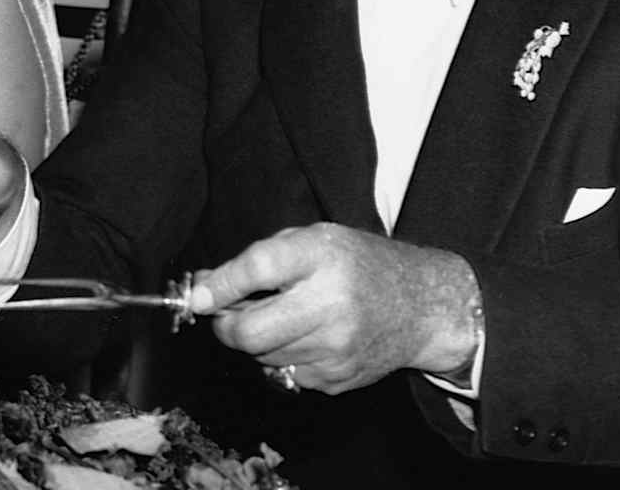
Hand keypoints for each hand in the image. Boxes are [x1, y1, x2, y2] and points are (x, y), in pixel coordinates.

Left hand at [185, 223, 479, 393]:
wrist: (422, 307)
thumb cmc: (360, 266)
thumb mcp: (315, 241)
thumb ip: (261, 259)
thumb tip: (203, 288)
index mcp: (322, 257)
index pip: (258, 269)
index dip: (220, 285)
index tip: (197, 296)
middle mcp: (331, 304)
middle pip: (250, 332)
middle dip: (227, 327)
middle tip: (229, 315)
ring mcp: (336, 348)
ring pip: (262, 357)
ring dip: (257, 341)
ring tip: (282, 318)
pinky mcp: (337, 378)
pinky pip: (286, 373)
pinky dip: (283, 357)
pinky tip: (307, 337)